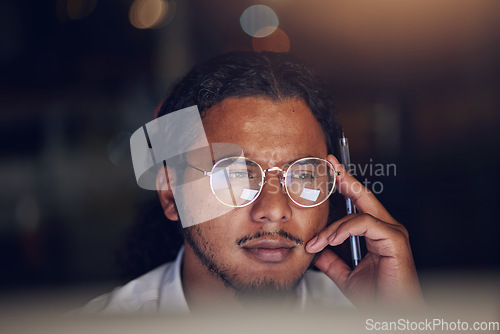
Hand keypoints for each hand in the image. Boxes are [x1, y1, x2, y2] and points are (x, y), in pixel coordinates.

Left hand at [305, 155, 423, 307]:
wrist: (392, 314)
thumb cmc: (378, 297)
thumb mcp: (346, 274)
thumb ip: (331, 260)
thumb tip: (315, 248)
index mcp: (376, 234)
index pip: (358, 204)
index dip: (344, 185)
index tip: (330, 171)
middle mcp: (386, 229)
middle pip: (363, 196)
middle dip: (344, 178)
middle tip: (329, 163)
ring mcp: (393, 233)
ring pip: (357, 214)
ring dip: (332, 227)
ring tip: (317, 242)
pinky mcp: (395, 240)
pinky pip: (365, 224)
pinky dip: (344, 230)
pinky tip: (332, 239)